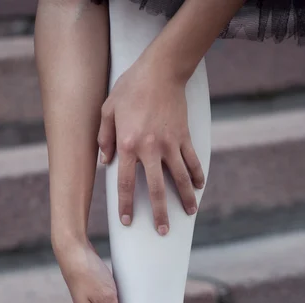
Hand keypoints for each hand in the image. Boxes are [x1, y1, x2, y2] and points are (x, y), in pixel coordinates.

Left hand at [97, 55, 203, 234]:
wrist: (161, 69)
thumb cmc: (130, 88)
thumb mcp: (108, 110)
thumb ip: (104, 138)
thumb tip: (105, 164)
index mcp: (128, 145)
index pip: (126, 183)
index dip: (126, 205)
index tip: (127, 221)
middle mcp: (150, 149)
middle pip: (157, 189)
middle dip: (160, 213)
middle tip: (163, 231)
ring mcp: (170, 144)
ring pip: (180, 178)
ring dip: (186, 198)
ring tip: (189, 213)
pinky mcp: (184, 136)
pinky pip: (193, 161)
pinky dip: (198, 175)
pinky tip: (199, 188)